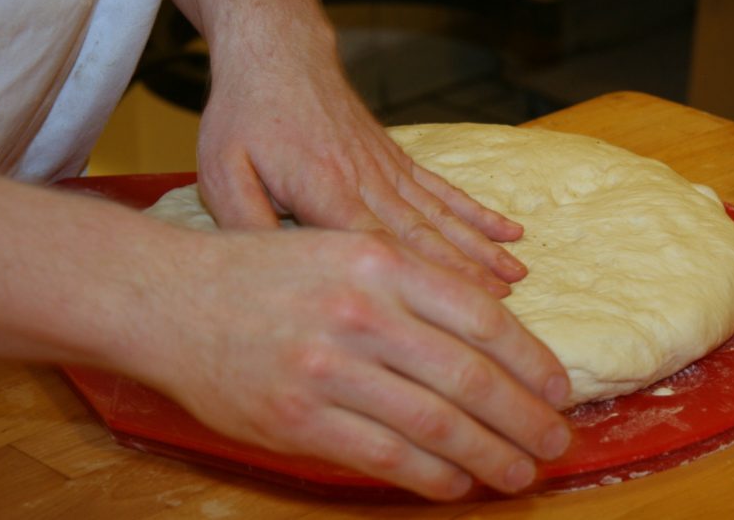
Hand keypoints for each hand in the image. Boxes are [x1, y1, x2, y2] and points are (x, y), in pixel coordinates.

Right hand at [137, 227, 569, 499]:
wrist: (174, 299)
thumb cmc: (266, 271)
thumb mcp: (344, 249)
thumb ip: (412, 287)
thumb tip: (486, 338)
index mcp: (379, 262)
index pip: (481, 317)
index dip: (530, 360)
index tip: (558, 387)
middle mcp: (360, 313)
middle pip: (469, 378)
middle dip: (525, 418)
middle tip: (556, 440)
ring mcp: (327, 369)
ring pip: (435, 426)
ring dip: (490, 456)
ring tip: (520, 471)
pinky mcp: (298, 420)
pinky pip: (386, 458)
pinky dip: (433, 477)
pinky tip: (458, 483)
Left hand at [198, 38, 526, 297]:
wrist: (276, 53)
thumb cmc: (246, 115)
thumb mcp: (223, 173)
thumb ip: (249, 226)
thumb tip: (281, 274)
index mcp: (325, 193)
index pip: (384, 247)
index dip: (427, 281)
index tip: (464, 311)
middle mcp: (367, 183)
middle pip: (425, 236)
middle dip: (466, 275)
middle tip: (506, 309)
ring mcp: (387, 168)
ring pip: (442, 215)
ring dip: (480, 248)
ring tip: (516, 275)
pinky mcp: (395, 157)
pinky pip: (442, 188)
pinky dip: (475, 211)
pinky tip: (505, 227)